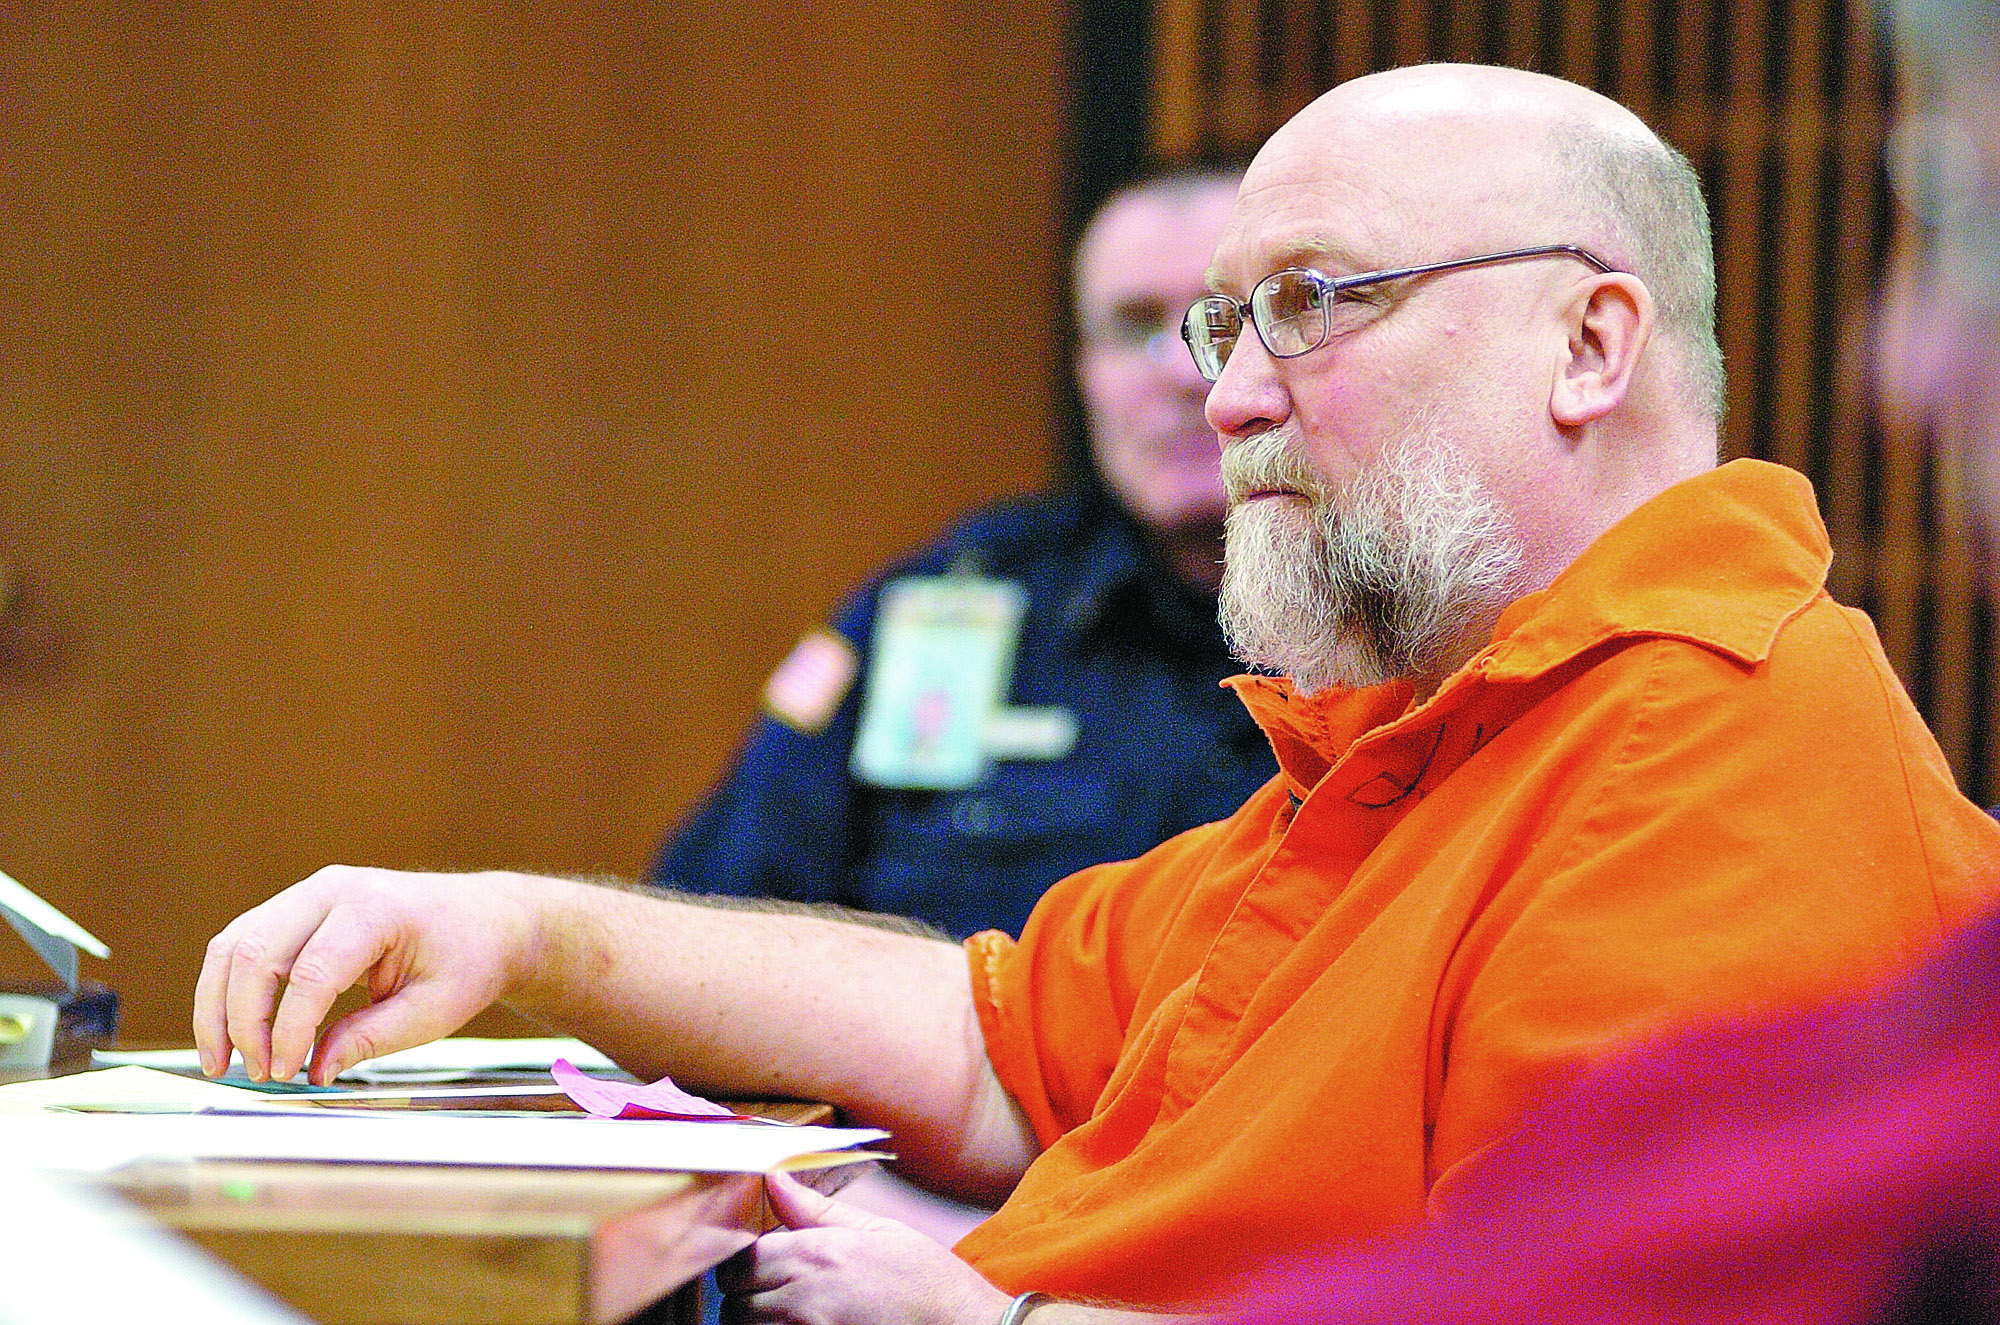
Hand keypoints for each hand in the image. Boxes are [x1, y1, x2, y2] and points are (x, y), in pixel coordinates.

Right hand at [193, 865, 541, 1083]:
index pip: (312, 973)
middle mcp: (333, 889)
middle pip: (256, 953)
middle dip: (244, 1021)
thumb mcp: (434, 1011)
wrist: (484, 919)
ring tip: (221, 1061)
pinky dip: (228, 989)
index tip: (285, 1073)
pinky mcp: (296, 907)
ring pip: (235, 945)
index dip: (289, 1030)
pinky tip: (229, 1031)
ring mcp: (310, 892)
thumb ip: (370, 1039)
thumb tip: (313, 1072)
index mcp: (375, 910)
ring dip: (218, 1006)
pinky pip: (243, 943)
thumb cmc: (467, 960)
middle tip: (256, 1074)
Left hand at [718, 1172, 1011, 1324]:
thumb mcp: (876, 1231)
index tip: (759, 1268)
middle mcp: (803, 1297)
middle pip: (734, 1303)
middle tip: (772, 1295)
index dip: (744, 1265)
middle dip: (746, 1298)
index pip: (740, 1263)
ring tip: (787, 1315)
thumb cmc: (925, 1280)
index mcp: (815, 1254)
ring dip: (757, 1322)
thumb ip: (816, 1210)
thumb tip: (774, 1178)